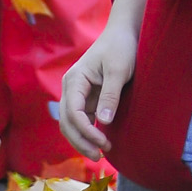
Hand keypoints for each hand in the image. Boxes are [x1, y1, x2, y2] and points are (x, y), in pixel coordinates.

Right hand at [58, 0, 145, 158]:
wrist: (124, 34)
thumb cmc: (121, 48)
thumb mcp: (118, 70)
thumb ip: (110, 95)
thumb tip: (103, 122)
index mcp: (74, 80)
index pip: (72, 112)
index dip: (85, 131)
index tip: (103, 142)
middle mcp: (71, 89)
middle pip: (67, 122)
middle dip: (80, 141)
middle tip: (99, 156)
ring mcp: (78, 95)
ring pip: (72, 124)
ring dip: (82, 140)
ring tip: (100, 154)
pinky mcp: (88, 99)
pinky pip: (83, 121)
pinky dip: (88, 133)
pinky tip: (100, 143)